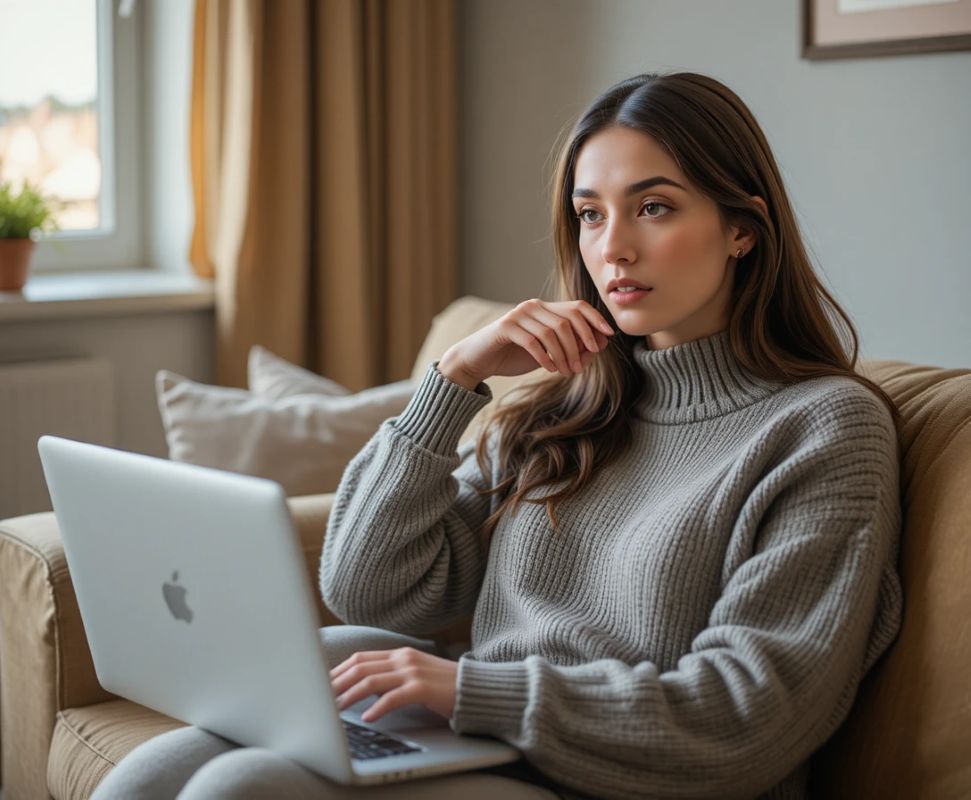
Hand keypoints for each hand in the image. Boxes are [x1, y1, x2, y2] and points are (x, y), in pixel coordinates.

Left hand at [330, 647, 458, 722]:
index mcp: (400, 654)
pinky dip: (377, 707)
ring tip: (335, 708)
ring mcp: (413, 672)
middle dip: (336, 682)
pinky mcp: (422, 688)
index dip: (338, 670)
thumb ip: (392, 675)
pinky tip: (367, 717)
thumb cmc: (443, 685)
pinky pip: (393, 697)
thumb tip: (364, 686)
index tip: (322, 683)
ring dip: (350, 695)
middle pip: (361, 666)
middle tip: (320, 696)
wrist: (475, 687)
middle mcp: (404, 658)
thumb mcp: (414, 674)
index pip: (360, 657)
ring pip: (371, 680)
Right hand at [438, 299, 614, 388]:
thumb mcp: (548, 353)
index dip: (595, 320)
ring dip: (563, 355)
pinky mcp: (506, 326)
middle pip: (568, 320)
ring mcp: (519, 314)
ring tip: (566, 372)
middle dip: (580, 343)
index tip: (609, 336)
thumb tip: (599, 345)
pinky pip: (533, 341)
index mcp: (545, 308)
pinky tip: (549, 369)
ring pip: (552, 332)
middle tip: (581, 366)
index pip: (577, 307)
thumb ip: (570, 348)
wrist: (478, 360)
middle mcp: (533, 306)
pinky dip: (545, 357)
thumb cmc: (514, 356)